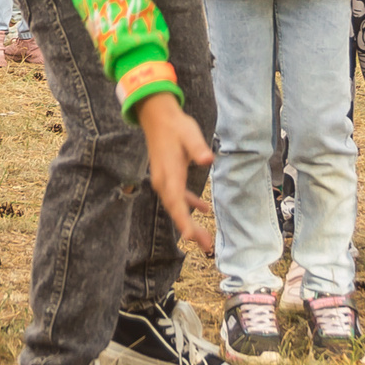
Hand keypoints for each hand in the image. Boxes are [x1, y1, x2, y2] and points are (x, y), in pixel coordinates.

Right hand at [134, 92, 216, 253]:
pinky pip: (178, 197)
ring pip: (177, 207)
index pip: (176, 201)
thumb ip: (198, 147)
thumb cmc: (175, 125)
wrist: (157, 117)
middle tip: (206, 247)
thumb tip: (207, 159)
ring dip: (190, 223)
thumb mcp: (190, 133)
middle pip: (176, 210)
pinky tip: (204, 210)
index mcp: (169, 174)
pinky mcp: (168, 177)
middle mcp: (164, 181)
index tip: (190, 237)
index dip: (183, 220)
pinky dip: (189, 205)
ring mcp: (164, 181)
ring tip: (205, 240)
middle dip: (190, 230)